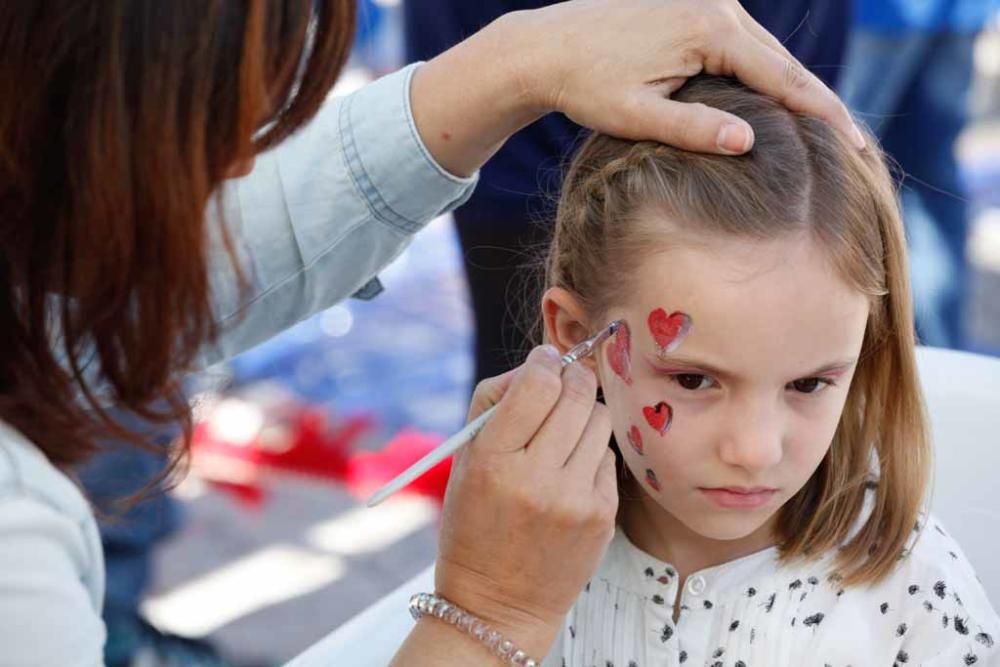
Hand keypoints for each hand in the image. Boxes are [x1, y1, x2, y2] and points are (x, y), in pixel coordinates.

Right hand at [434, 345, 617, 656]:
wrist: (499, 604)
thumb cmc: (475, 524)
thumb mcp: (464, 462)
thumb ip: (494, 404)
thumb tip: (541, 363)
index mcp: (493, 461)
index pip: (536, 384)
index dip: (545, 361)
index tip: (546, 360)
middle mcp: (536, 478)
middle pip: (577, 394)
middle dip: (572, 377)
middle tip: (564, 381)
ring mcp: (574, 499)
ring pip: (600, 419)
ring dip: (585, 413)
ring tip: (564, 432)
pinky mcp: (602, 515)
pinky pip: (608, 456)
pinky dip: (592, 452)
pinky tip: (571, 470)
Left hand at [509, 0, 864, 153]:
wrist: (548, 47)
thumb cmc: (585, 84)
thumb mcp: (636, 115)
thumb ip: (692, 128)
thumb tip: (748, 142)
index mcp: (709, 28)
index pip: (781, 77)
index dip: (821, 112)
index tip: (855, 144)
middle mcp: (717, 5)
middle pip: (782, 62)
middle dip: (818, 102)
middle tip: (856, 144)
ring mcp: (708, 1)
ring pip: (765, 52)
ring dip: (793, 88)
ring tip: (829, 129)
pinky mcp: (696, 6)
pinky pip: (744, 45)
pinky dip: (765, 73)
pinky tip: (780, 102)